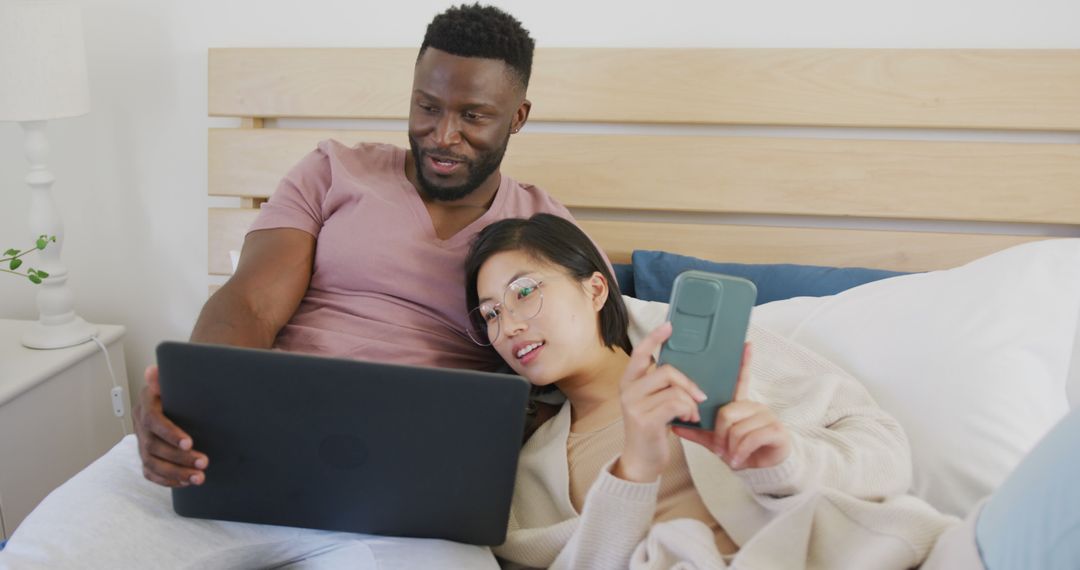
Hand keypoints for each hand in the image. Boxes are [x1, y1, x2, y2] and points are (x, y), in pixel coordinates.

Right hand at [133, 365, 207, 486]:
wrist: (169, 399)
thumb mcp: (172, 380)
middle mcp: (140, 426)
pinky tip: (186, 483)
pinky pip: (151, 473)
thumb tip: (152, 371)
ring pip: (153, 464)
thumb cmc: (175, 390)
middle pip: (154, 447)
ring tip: (199, 477)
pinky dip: (167, 480)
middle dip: (179, 457)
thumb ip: (164, 377)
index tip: (189, 442)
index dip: (170, 433)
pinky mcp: (146, 456)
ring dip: (176, 473)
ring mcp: (141, 443)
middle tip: (204, 462)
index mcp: (146, 406)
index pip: (153, 421)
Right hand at [613, 322, 707, 482]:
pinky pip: (675, 404)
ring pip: (674, 389)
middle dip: (689, 383)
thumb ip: (661, 386)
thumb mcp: (652, 403)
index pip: (640, 353)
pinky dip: (688, 410)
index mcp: (629, 382)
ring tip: (693, 413)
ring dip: (690, 402)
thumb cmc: (652, 430)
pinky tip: (689, 419)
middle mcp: (628, 390)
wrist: (641, 461)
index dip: (654, 338)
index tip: (669, 326)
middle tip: (701, 396)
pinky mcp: (645, 420)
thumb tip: (685, 369)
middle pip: (667, 370)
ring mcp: (634, 405)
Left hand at [673, 344, 791, 469]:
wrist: (760, 470)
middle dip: (719, 435)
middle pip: (726, 412)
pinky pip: (750, 438)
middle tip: (720, 448)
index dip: (744, 362)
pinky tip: (739, 460)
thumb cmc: (739, 450)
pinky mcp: (775, 430)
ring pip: (737, 427)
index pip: (741, 380)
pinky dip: (740, 452)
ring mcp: (766, 417)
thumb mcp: (715, 440)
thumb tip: (674, 425)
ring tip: (731, 456)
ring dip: (730, 446)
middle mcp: (754, 406)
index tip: (746, 344)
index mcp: (740, 404)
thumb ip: (697, 431)